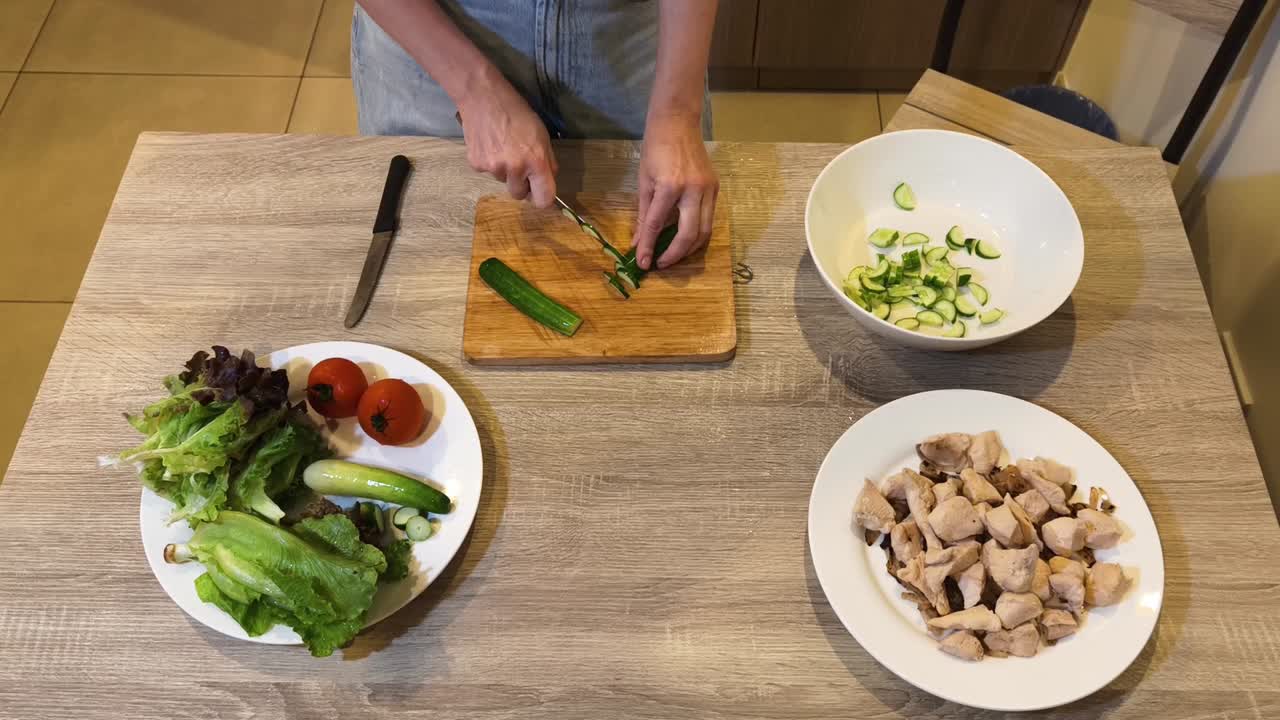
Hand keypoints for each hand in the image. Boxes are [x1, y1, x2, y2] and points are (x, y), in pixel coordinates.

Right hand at [457, 73, 556, 207]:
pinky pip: (488, 172)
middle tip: (519, 163)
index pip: (543, 199)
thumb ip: (547, 161)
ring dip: (505, 170)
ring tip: (502, 146)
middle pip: (519, 194)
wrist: (482, 97)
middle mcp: (514, 169)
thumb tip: (548, 181)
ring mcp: (493, 168)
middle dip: (521, 184)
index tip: (540, 194)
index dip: (543, 198)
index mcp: (536, 162)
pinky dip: (490, 162)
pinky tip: (490, 144)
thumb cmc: (517, 112)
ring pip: (502, 181)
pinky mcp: (476, 165)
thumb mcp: (541, 134)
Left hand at [632, 112, 718, 269]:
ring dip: (690, 248)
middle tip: (662, 264)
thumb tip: (639, 243)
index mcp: (670, 186)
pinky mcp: (716, 188)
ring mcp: (709, 189)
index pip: (658, 225)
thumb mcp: (644, 181)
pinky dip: (698, 232)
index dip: (650, 247)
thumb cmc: (655, 148)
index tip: (644, 264)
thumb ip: (644, 215)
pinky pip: (709, 218)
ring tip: (674, 255)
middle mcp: (694, 190)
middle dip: (676, 255)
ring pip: (705, 230)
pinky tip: (685, 237)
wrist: (678, 122)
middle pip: (689, 235)